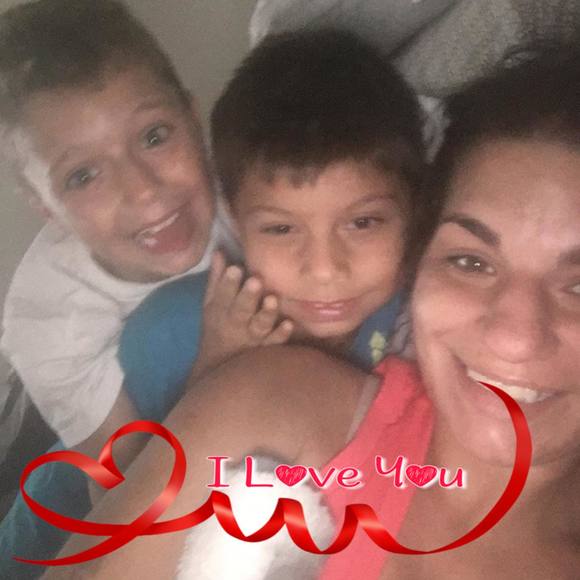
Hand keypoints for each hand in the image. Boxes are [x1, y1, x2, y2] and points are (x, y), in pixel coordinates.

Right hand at [192, 252, 292, 377]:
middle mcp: (236, 324)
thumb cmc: (216, 329)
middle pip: (241, 310)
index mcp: (220, 311)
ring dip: (266, 313)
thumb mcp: (210, 305)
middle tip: (255, 281)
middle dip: (248, 296)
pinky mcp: (265, 350)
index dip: (228, 283)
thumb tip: (219, 251)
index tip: (236, 268)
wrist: (218, 368)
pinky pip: (274, 342)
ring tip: (272, 299)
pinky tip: (288, 324)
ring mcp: (252, 338)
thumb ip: (216, 279)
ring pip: (259, 325)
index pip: (222, 295)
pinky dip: (281, 334)